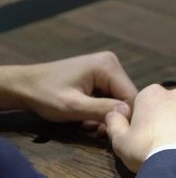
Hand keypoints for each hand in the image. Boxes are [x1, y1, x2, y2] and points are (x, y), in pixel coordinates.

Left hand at [0, 51, 136, 123]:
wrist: (24, 85)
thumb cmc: (45, 94)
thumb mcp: (72, 106)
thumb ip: (101, 109)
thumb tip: (128, 113)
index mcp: (108, 66)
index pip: (131, 95)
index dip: (123, 117)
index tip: (107, 131)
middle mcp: (111, 62)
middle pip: (125, 97)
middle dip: (113, 116)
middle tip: (95, 130)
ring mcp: (106, 67)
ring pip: (118, 98)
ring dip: (106, 114)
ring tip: (87, 124)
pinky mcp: (100, 74)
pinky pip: (110, 95)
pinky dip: (101, 109)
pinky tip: (87, 116)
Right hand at [106, 84, 175, 171]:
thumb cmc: (146, 150)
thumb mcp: (120, 140)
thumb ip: (114, 123)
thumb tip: (113, 113)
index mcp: (153, 94)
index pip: (144, 100)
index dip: (141, 117)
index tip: (140, 133)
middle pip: (168, 105)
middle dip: (164, 118)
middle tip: (158, 140)